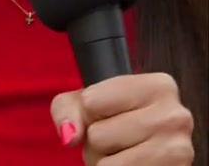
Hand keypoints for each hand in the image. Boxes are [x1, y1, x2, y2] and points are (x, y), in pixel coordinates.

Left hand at [51, 73, 193, 164]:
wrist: (150, 152)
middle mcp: (175, 116)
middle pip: (97, 135)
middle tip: (117, 140)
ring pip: (105, 165)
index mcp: (159, 86)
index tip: (109, 113)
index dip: (89, 113)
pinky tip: (132, 165)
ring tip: (123, 155)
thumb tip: (69, 135)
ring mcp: (177, 152)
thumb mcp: (90, 102)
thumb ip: (67, 109)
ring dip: (105, 163)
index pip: (91, 102)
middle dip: (97, 143)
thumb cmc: (119, 121)